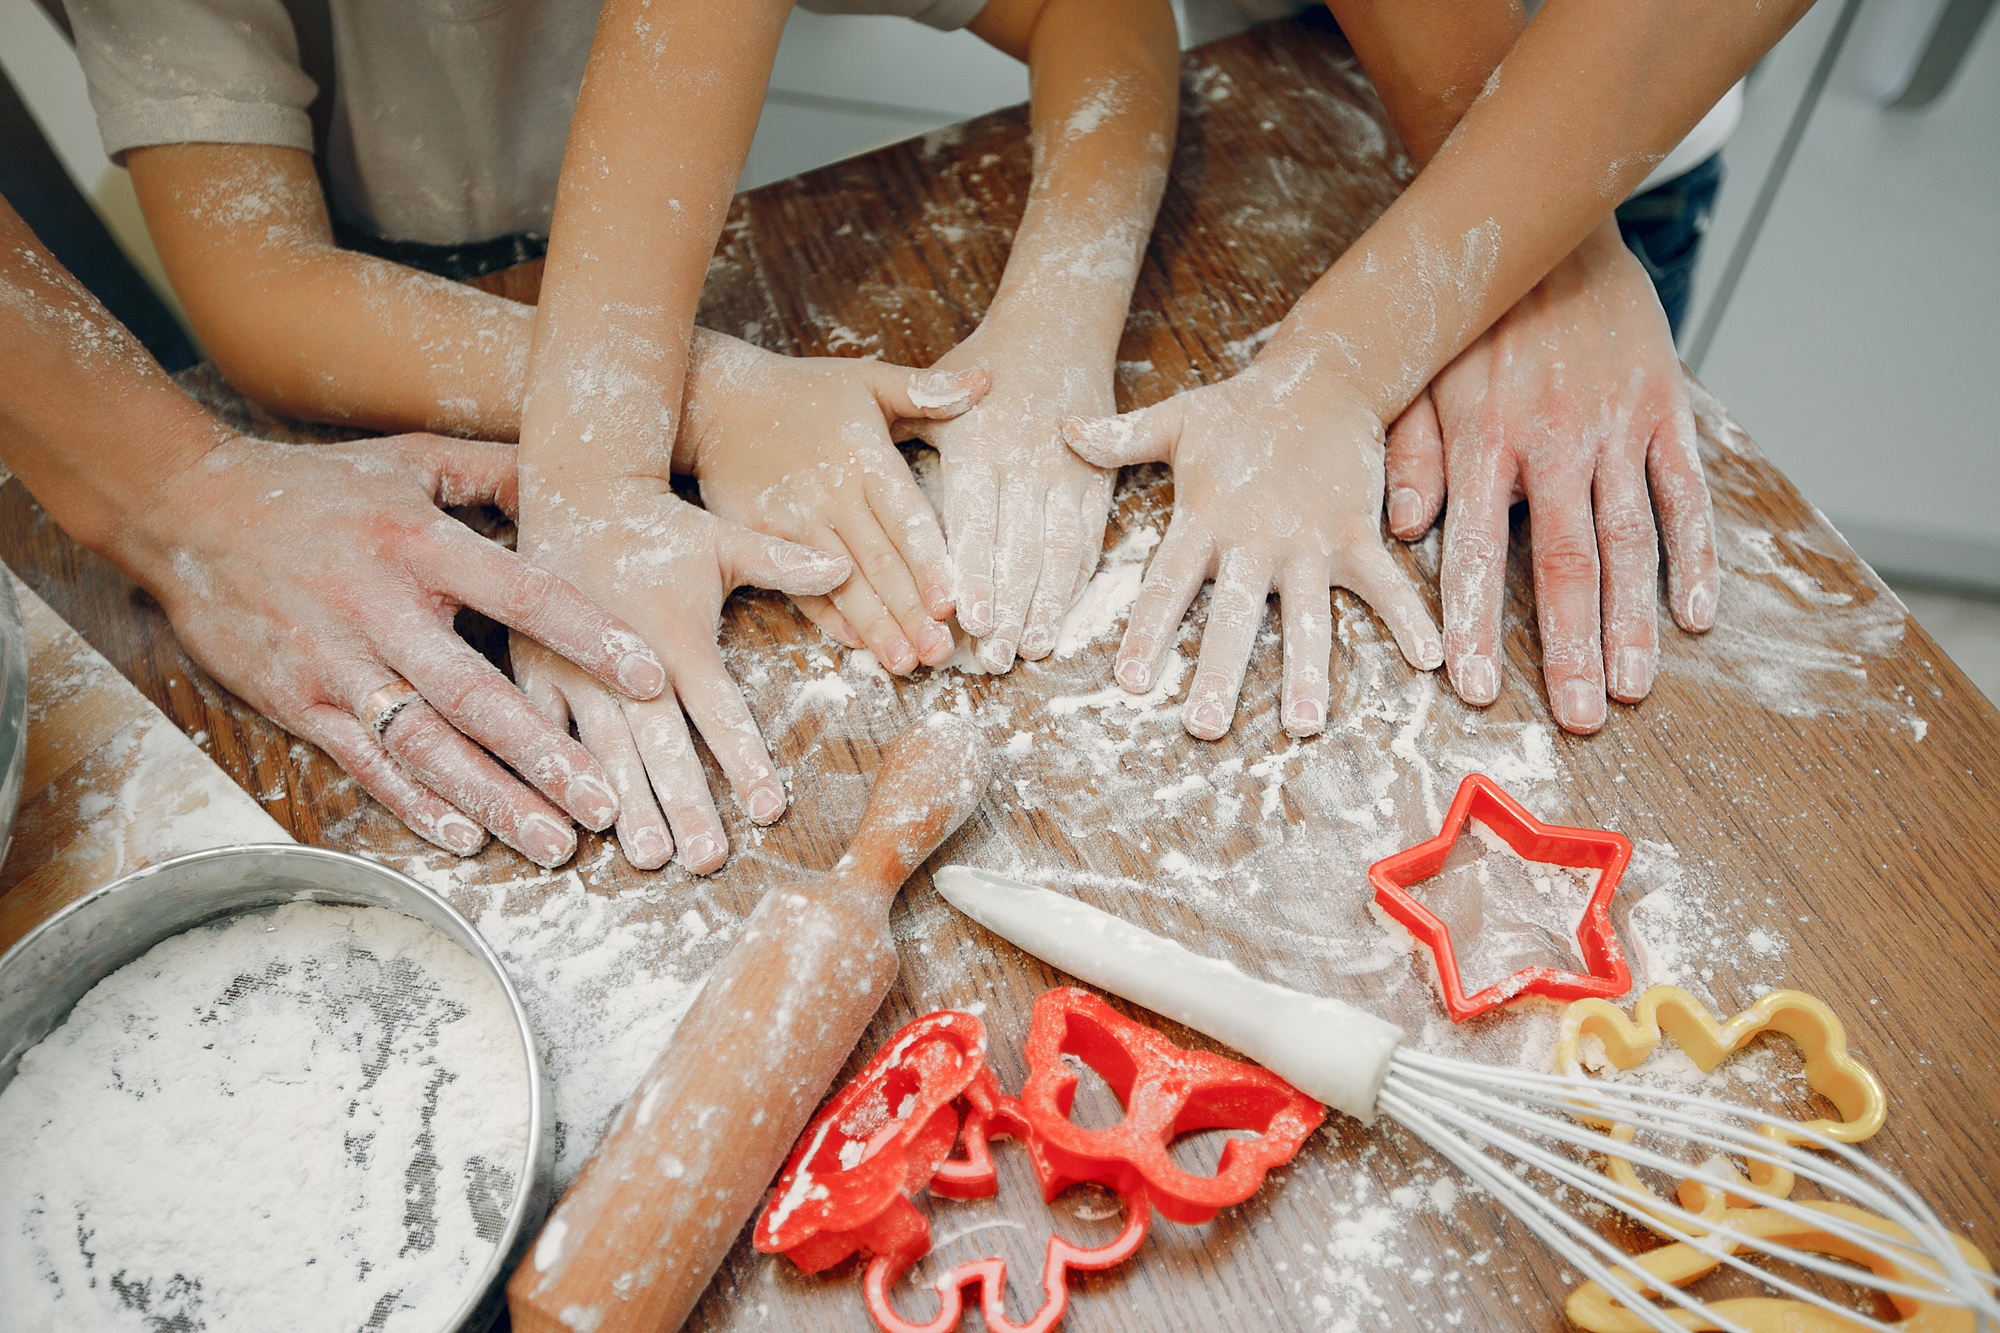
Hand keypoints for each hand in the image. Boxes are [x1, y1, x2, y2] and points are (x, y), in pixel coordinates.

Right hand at [146, 433, 667, 864]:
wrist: (185, 509)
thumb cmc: (317, 487)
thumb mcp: (410, 459)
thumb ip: (495, 473)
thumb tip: (574, 480)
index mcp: (420, 545)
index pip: (524, 595)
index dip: (589, 639)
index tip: (650, 680)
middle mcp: (381, 609)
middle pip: (475, 695)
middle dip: (545, 755)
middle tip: (606, 804)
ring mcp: (336, 662)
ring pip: (424, 745)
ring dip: (491, 799)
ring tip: (552, 842)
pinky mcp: (297, 701)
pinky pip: (364, 763)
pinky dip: (414, 805)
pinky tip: (465, 838)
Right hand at [513, 479, 850, 872]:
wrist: (576, 489)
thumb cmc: (664, 526)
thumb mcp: (726, 540)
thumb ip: (785, 562)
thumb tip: (847, 565)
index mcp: (678, 636)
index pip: (720, 711)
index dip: (744, 761)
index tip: (767, 809)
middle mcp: (626, 660)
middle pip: (663, 745)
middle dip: (686, 804)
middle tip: (707, 859)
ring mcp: (574, 669)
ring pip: (604, 752)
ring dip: (627, 806)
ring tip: (649, 856)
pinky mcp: (532, 670)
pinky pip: (539, 733)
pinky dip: (554, 777)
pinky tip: (570, 826)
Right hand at [682, 331, 986, 673]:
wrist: (717, 400)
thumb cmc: (804, 391)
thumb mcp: (866, 379)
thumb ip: (925, 390)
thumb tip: (986, 381)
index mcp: (865, 459)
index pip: (906, 520)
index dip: (930, 564)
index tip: (953, 603)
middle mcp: (833, 494)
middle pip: (880, 562)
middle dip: (911, 612)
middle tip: (939, 653)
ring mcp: (794, 521)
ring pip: (843, 583)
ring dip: (875, 626)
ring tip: (903, 662)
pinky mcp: (761, 538)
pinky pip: (799, 585)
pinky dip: (828, 617)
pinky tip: (856, 643)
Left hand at [910, 327, 1117, 671]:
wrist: (1058, 328)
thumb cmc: (982, 364)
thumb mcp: (933, 389)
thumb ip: (901, 441)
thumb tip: (860, 479)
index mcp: (979, 445)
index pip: (976, 520)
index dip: (975, 573)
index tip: (968, 619)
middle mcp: (1026, 464)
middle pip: (1018, 547)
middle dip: (1009, 606)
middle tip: (994, 658)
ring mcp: (1067, 475)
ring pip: (1058, 550)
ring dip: (1047, 603)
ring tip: (1032, 648)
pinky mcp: (1096, 483)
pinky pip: (1088, 539)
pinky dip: (1076, 582)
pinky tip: (1061, 617)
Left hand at [1062, 359, 1442, 740]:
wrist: (1324, 373)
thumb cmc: (1241, 407)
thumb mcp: (1177, 418)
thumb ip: (1121, 436)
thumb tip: (1061, 429)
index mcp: (1204, 519)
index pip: (1166, 583)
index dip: (1148, 632)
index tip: (1132, 682)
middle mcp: (1254, 538)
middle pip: (1233, 616)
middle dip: (1220, 673)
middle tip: (1204, 728)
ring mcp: (1309, 540)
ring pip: (1306, 616)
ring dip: (1306, 671)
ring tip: (1302, 724)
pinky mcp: (1356, 533)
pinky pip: (1385, 584)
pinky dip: (1409, 618)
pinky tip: (1428, 661)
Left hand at [1383, 225, 1718, 733]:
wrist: (1556, 231)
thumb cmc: (1476, 318)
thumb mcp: (1419, 376)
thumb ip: (1409, 452)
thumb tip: (1397, 530)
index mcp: (1487, 439)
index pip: (1479, 550)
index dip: (1477, 623)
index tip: (1473, 687)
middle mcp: (1558, 440)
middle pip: (1569, 562)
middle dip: (1570, 647)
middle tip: (1576, 717)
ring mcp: (1620, 427)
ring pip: (1632, 541)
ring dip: (1633, 621)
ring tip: (1629, 687)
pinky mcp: (1667, 411)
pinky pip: (1687, 494)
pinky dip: (1696, 557)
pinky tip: (1695, 615)